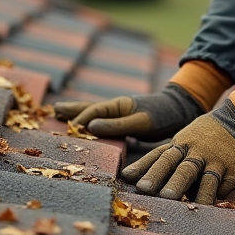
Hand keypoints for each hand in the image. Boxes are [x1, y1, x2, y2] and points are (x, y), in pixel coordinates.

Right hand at [53, 83, 203, 141]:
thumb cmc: (164, 116)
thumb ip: (117, 125)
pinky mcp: (125, 123)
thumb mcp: (142, 122)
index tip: (68, 129)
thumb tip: (89, 127)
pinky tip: (87, 128)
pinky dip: (91, 123)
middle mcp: (116, 108)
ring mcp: (120, 115)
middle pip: (88, 109)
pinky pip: (103, 123)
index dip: (79, 120)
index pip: (92, 113)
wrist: (182, 111)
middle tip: (52, 110)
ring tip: (60, 115)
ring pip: (94, 115)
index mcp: (118, 105)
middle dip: (71, 110)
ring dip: (77, 115)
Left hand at [120, 100, 234, 203]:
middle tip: (159, 195)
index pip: (161, 158)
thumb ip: (156, 159)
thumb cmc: (201, 136)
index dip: (148, 170)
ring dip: (199, 193)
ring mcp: (217, 161)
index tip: (133, 182)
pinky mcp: (234, 171)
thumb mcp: (179, 141)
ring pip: (207, 179)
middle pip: (182, 169)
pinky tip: (213, 203)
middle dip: (171, 181)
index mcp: (181, 145)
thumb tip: (125, 176)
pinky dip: (218, 195)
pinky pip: (225, 187)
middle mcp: (198, 153)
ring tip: (192, 207)